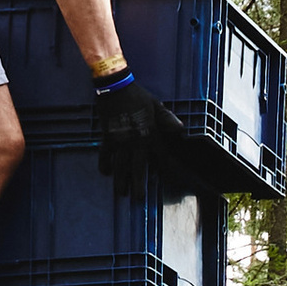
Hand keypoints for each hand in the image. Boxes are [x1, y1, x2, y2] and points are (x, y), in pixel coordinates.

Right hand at [91, 65, 186, 195]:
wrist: (115, 87)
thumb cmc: (137, 95)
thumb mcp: (156, 105)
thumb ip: (167, 119)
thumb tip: (181, 130)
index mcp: (150, 133)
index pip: (160, 156)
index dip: (164, 168)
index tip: (166, 179)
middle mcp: (136, 141)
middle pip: (138, 168)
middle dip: (138, 184)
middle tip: (138, 198)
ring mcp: (120, 140)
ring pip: (120, 165)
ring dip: (120, 180)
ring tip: (121, 193)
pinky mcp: (107, 136)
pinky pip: (105, 154)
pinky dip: (104, 164)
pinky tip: (105, 173)